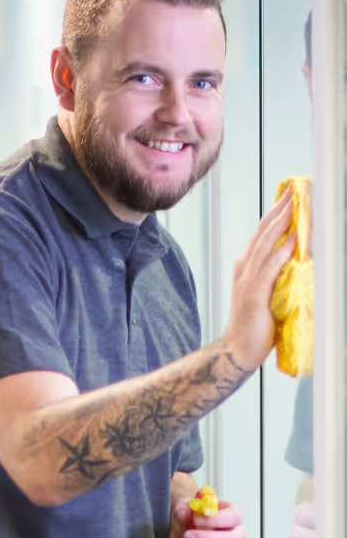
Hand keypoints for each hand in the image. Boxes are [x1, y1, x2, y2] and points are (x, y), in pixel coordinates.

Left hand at [170, 495, 245, 537]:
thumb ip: (183, 510)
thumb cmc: (190, 520)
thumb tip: (184, 514)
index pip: (234, 517)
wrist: (183, 535)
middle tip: (186, 536)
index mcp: (234, 516)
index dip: (215, 519)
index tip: (196, 520)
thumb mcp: (184, 510)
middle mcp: (237, 536)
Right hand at [223, 190, 296, 373]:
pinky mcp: (254, 294)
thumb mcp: (267, 290)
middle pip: (265, 230)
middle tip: (297, 187)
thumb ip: (277, 271)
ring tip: (297, 203)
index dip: (277, 210)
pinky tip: (296, 237)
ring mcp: (247, 280)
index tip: (292, 192)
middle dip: (282, 207)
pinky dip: (284, 249)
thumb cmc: (255, 323)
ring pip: (267, 243)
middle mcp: (244, 268)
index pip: (264, 231)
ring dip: (283, 221)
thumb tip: (299, 253)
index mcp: (247, 265)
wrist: (238, 350)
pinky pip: (271, 266)